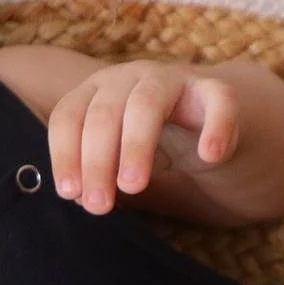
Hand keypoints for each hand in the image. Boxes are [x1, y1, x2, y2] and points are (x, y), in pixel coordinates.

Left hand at [47, 59, 239, 213]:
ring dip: (136, 146)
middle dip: (97, 162)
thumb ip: (100, 178)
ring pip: (146, 104)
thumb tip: (80, 197)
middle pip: (104, 113)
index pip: (69, 116)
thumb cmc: (149, 148)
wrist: (202, 132)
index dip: (66, 154)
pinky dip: (215, 126)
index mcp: (97, 92)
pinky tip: (209, 156)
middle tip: (99, 206)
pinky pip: (218, 100)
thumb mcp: (117, 163)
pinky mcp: (213, 91)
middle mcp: (129, 78)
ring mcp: (172, 80)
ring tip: (133, 187)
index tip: (70, 193)